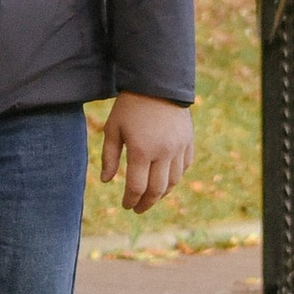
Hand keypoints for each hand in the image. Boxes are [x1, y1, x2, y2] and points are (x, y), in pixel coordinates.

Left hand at [100, 93, 194, 215]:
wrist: (157, 83)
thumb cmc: (130, 106)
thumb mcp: (113, 129)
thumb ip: (109, 157)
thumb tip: (106, 181)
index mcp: (141, 151)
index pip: (137, 187)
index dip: (130, 200)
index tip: (126, 205)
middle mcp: (162, 153)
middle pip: (157, 190)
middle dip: (146, 203)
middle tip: (138, 209)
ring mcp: (178, 148)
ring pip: (173, 182)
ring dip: (162, 193)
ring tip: (151, 197)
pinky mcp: (188, 142)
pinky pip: (184, 167)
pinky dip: (175, 177)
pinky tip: (166, 180)